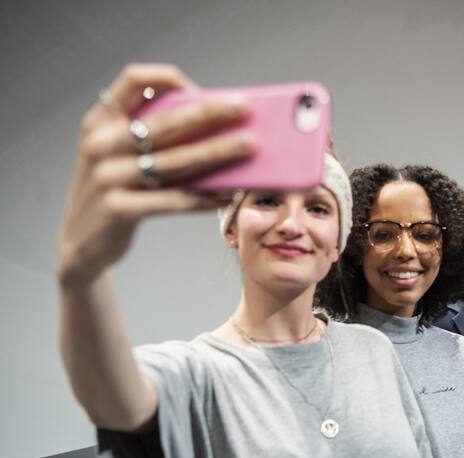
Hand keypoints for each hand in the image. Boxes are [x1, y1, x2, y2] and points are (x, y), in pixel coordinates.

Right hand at [57, 63, 253, 287]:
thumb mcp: (121, 155)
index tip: (200, 89)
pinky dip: (203, 197)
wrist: (82, 241)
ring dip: (216, 153)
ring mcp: (107, 177)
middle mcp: (100, 144)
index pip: (132, 80)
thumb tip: (219, 126)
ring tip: (249, 147)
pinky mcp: (118, 209)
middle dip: (208, 113)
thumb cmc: (118, 191)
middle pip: (163, 122)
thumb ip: (153, 137)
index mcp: (101, 120)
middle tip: (245, 109)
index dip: (168, 78)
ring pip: (173, 161)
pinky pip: (172, 200)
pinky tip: (228, 193)